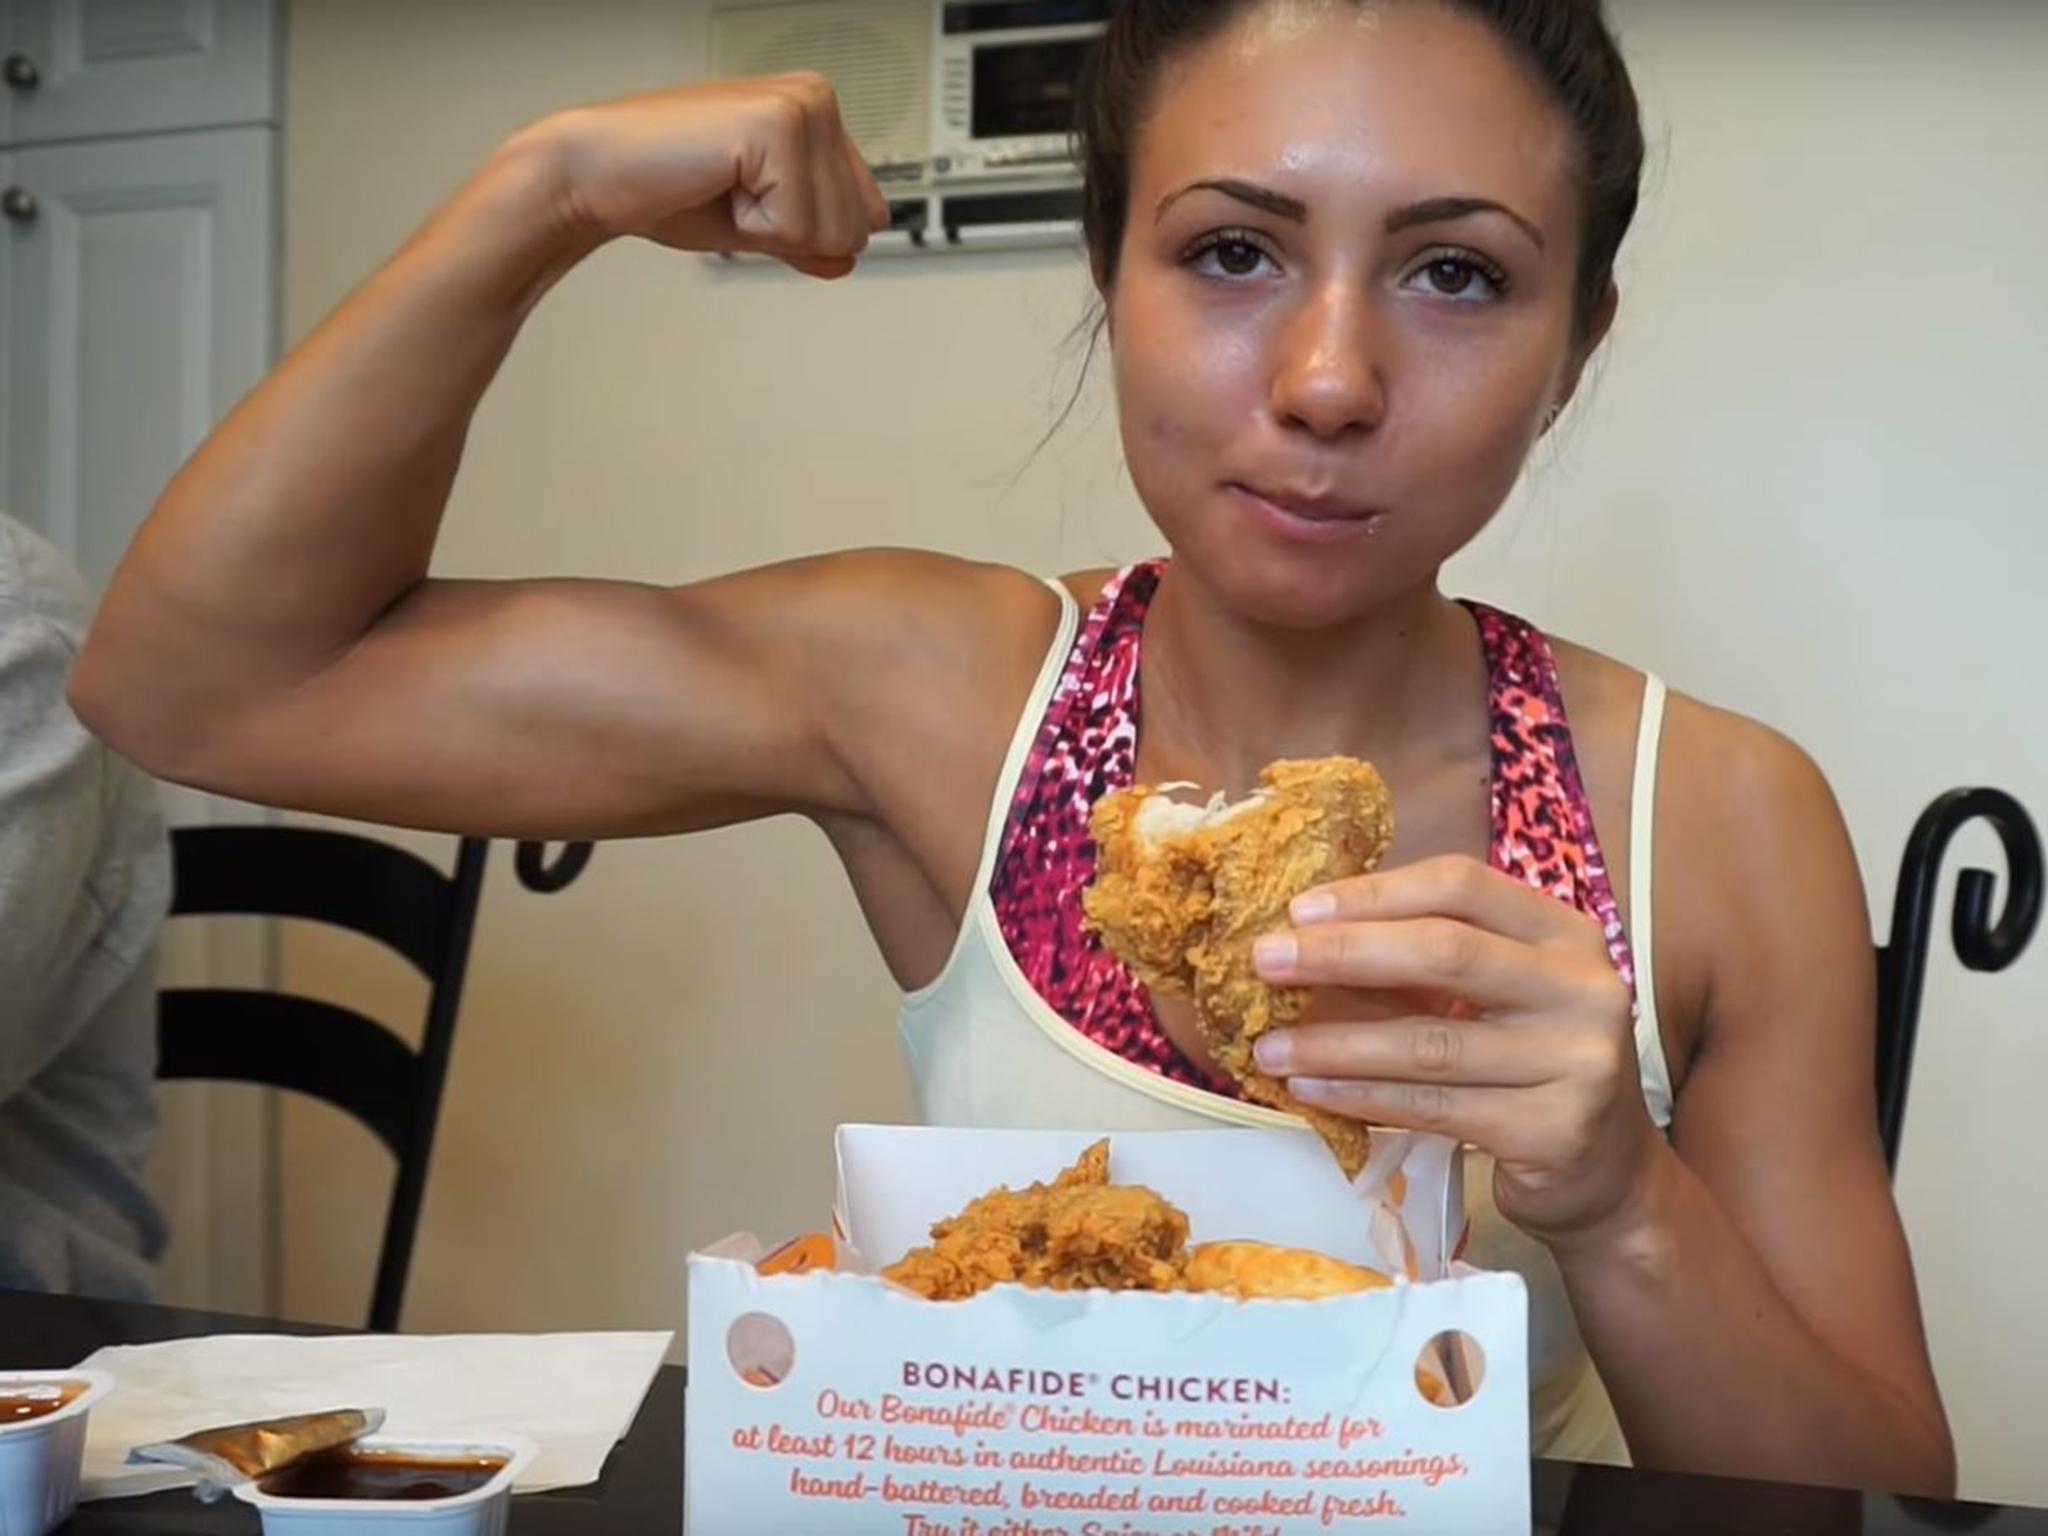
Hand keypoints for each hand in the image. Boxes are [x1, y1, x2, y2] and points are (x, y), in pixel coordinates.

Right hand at [526, 74, 891, 277]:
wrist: (598, 175)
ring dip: (770, 231)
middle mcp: (816, 99)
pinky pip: (798, 226)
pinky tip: (715, 182)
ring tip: (722, 187)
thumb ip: (809, 237)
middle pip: (856, 227)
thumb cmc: (666, 187)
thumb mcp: (757, 222)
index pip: (865, 213)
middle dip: (790, 235)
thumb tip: (849, 258)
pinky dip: (752, 227)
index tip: (748, 201)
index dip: (804, 232)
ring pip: (833, 230)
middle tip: (730, 196)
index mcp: (815, 112)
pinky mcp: (779, 125)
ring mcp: (801, 106)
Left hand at [1250, 855, 1665, 1252]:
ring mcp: (1576, 1062)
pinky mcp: (1552, 1130)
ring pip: (1429, 1042)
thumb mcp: (1497, 995)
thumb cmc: (1529, 1063)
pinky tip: (1311, 1092)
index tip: (1299, 909)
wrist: (1607, 1173)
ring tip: (1269, 1047)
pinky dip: (1360, 1097)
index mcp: (1564, 934)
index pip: (1462, 887)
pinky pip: (1432, 1106)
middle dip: (1342, 953)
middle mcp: (1583, 989)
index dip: (1376, 893)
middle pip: (1446, 952)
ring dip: (1335, 1043)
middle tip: (1264, 962)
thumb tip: (1306, 936)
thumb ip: (1427, 960)